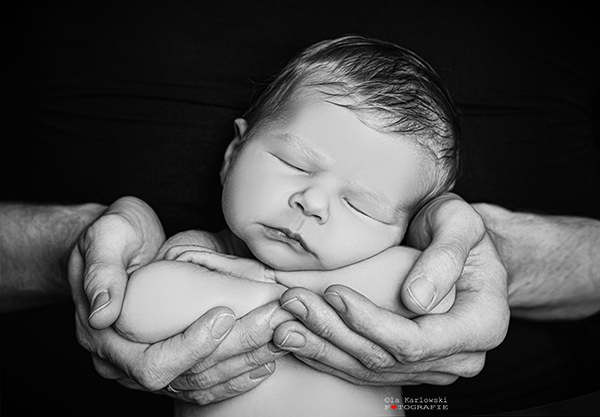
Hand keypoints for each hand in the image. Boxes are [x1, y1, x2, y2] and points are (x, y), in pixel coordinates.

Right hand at [68, 197, 290, 402]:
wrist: (115, 245)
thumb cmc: (109, 238)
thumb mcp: (102, 240)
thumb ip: (101, 273)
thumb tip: (102, 314)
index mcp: (104, 338)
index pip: (152, 364)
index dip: (192, 346)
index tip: (225, 315)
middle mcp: (125, 362)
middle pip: (187, 375)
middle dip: (234, 350)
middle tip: (270, 321)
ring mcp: (148, 364)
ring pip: (202, 382)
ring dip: (244, 363)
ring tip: (278, 337)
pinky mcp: (171, 358)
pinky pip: (204, 380)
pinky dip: (236, 374)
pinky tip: (264, 360)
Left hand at [272, 193, 509, 384]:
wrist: (466, 251)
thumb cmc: (465, 232)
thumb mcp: (462, 225)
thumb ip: (445, 257)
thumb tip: (416, 300)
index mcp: (481, 325)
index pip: (415, 341)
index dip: (370, 322)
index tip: (335, 294)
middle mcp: (458, 356)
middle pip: (385, 359)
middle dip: (332, 333)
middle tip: (293, 304)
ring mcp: (432, 364)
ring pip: (369, 369)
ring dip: (322, 347)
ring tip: (284, 325)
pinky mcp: (408, 363)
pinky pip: (365, 368)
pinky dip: (329, 355)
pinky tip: (301, 340)